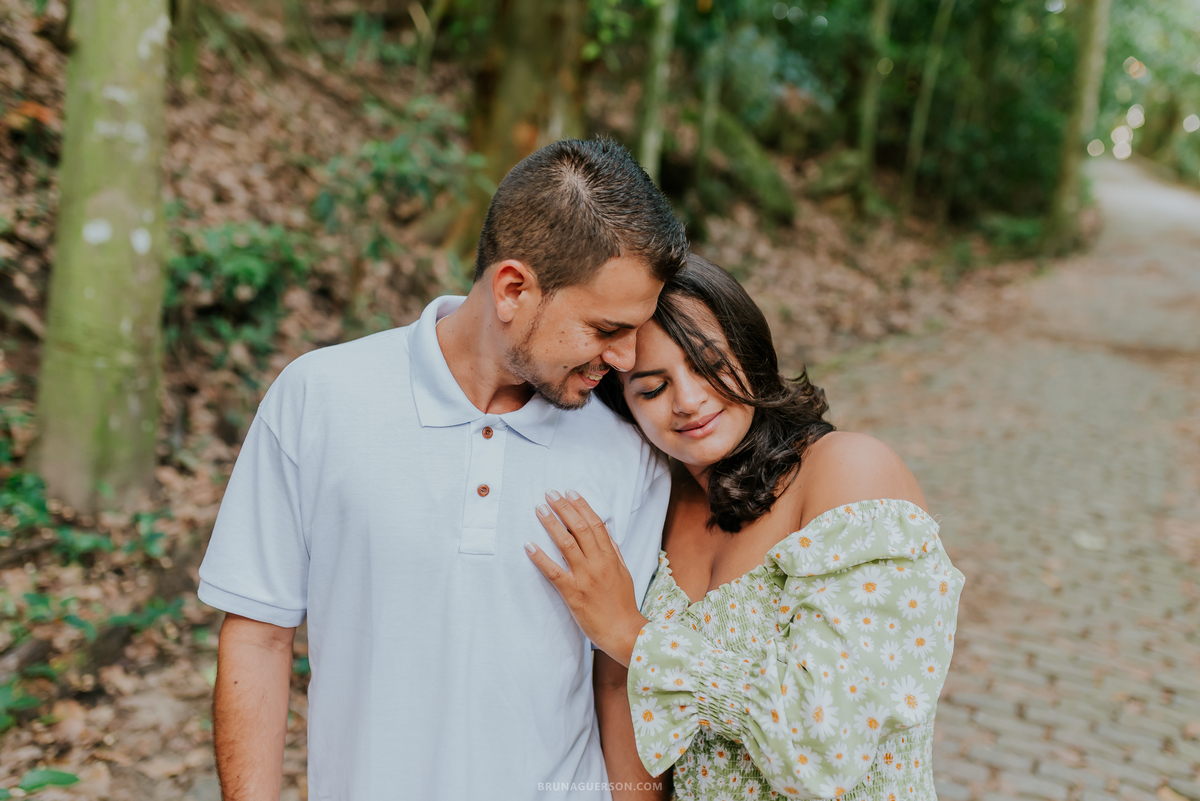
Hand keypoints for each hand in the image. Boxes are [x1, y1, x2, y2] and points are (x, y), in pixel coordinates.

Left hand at [525, 490, 646, 666]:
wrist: (625, 632)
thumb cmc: (623, 604)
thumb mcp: (624, 572)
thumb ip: (614, 551)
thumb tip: (605, 531)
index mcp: (610, 557)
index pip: (596, 524)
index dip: (582, 506)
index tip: (570, 492)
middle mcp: (599, 563)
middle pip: (580, 528)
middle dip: (564, 508)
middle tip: (550, 494)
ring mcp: (585, 578)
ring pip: (567, 544)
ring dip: (552, 524)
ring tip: (540, 509)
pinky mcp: (573, 593)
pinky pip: (554, 572)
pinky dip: (540, 558)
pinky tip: (529, 545)